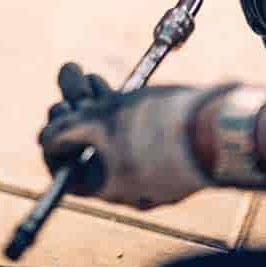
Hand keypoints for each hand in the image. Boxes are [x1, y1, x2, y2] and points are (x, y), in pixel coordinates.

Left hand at [38, 63, 224, 209]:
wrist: (221, 126)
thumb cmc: (155, 126)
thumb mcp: (100, 122)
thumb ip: (67, 130)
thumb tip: (45, 138)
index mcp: (113, 189)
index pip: (68, 173)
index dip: (53, 143)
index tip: (53, 116)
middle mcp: (133, 186)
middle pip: (90, 152)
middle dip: (74, 116)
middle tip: (67, 88)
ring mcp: (155, 168)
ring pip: (114, 138)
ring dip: (93, 106)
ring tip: (86, 77)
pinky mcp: (173, 149)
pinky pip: (137, 134)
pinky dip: (120, 111)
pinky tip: (107, 84)